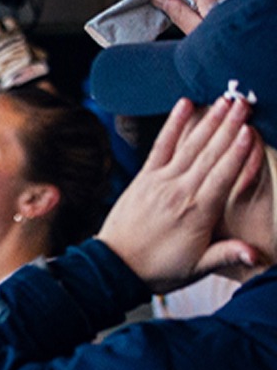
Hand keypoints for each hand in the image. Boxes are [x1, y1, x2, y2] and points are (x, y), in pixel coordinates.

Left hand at [98, 97, 265, 291]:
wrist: (114, 267)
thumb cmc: (157, 268)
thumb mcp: (198, 267)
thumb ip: (228, 254)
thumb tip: (256, 254)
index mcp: (197, 212)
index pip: (223, 175)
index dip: (237, 152)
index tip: (249, 131)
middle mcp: (179, 192)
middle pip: (210, 154)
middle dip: (229, 126)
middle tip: (244, 103)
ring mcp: (159, 182)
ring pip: (190, 146)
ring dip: (209, 121)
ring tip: (226, 102)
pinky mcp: (143, 178)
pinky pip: (160, 146)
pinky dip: (173, 125)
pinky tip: (185, 105)